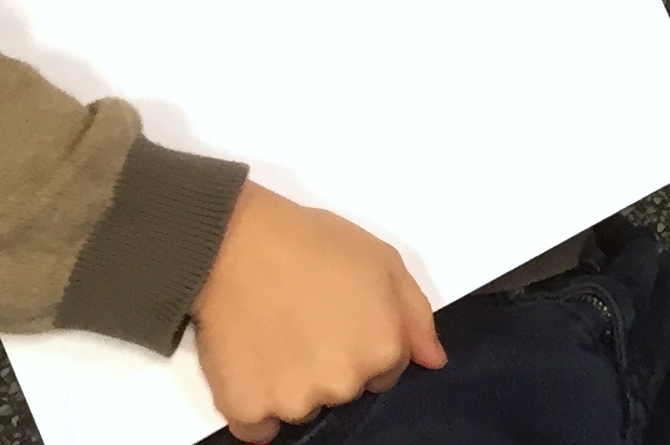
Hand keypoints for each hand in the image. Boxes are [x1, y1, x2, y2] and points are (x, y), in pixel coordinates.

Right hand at [188, 181, 442, 442]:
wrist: (235, 243)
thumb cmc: (312, 244)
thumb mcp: (383, 261)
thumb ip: (415, 316)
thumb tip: (434, 361)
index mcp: (381, 349)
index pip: (385, 371)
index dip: (364, 342)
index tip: (340, 317)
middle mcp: (343, 384)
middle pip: (345, 391)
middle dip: (331, 363)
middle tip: (305, 320)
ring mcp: (294, 401)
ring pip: (303, 407)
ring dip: (292, 384)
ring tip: (275, 333)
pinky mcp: (247, 411)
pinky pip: (258, 427)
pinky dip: (254, 403)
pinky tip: (251, 361)